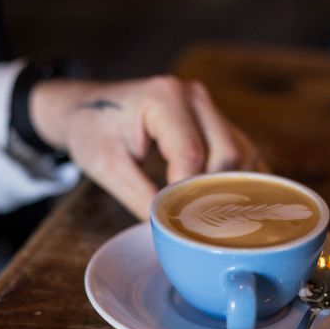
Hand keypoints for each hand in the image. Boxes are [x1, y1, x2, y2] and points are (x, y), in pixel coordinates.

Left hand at [30, 76, 267, 219]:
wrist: (87, 107)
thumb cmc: (92, 130)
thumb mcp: (107, 167)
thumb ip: (139, 197)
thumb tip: (172, 232)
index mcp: (164, 98)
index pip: (191, 153)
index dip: (188, 191)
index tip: (177, 220)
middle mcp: (194, 96)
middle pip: (227, 153)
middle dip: (213, 192)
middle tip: (193, 221)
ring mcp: (209, 107)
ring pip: (241, 154)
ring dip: (229, 187)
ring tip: (206, 212)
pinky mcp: (216, 121)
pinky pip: (242, 152)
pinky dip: (238, 178)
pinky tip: (226, 202)